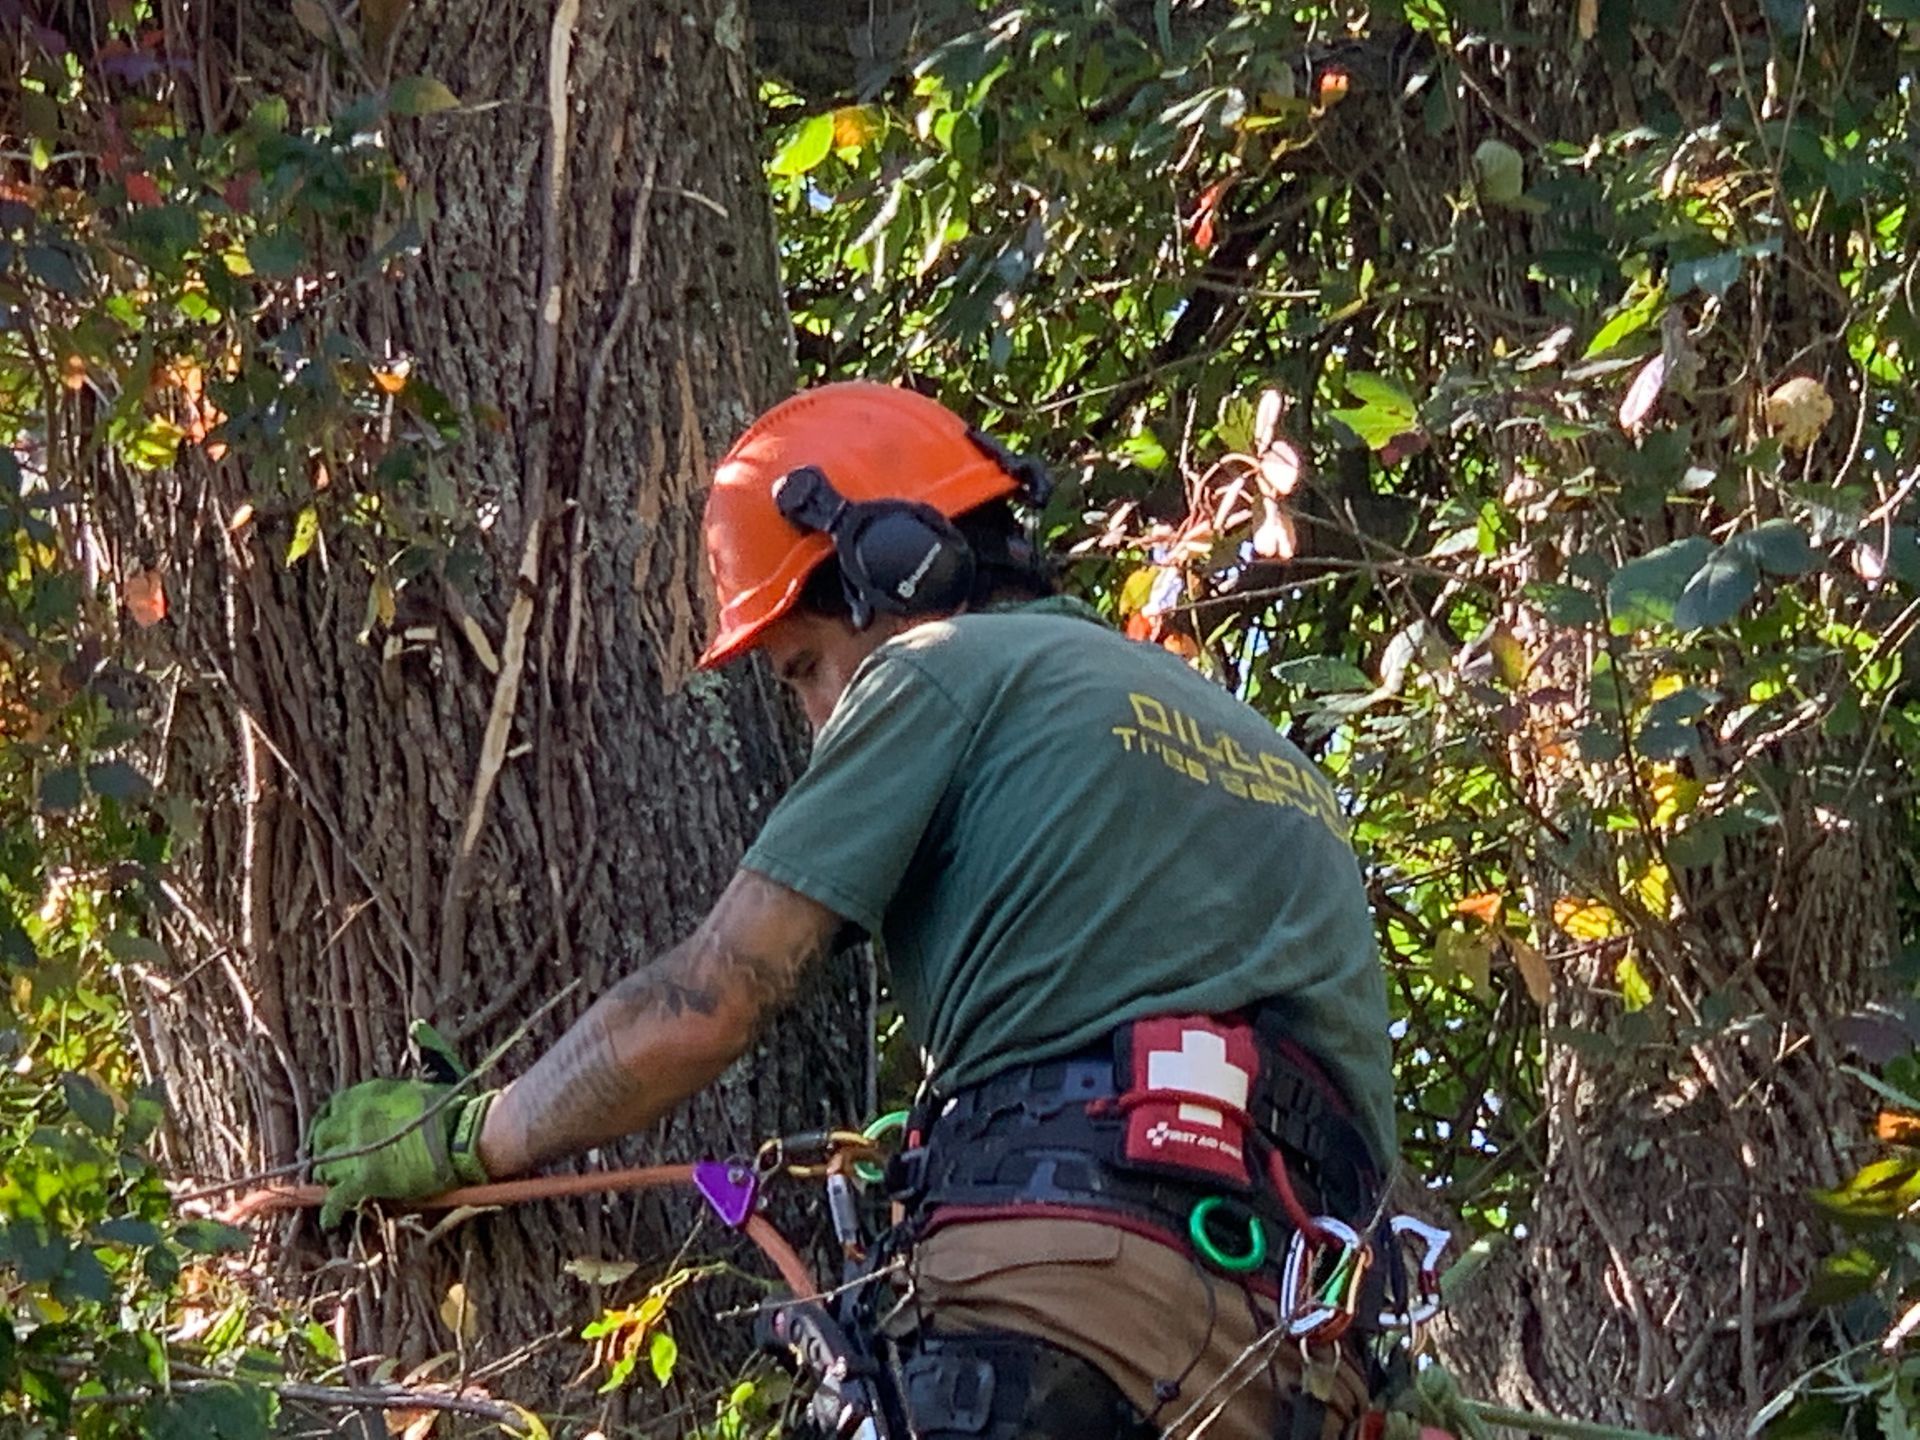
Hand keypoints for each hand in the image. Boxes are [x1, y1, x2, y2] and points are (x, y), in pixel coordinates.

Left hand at [308, 1078, 494, 1226]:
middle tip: (328, 1162)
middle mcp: (356, 1117)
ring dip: (327, 1177)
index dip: (329, 1122)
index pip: (333, 1108)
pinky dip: (331, 1211)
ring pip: (325, 1167)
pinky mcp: (366, 1177)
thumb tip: (384, 1114)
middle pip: (324, 1137)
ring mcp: (358, 1148)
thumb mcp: (413, 1094)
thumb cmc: (448, 1112)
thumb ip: (389, 1103)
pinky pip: (337, 1198)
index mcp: (369, 1095)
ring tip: (333, 1186)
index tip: (331, 1132)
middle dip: (323, 1150)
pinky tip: (329, 1222)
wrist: (461, 1136)